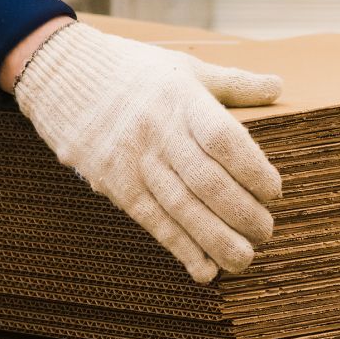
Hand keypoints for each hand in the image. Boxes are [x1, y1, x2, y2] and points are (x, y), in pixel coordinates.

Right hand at [7, 20, 283, 282]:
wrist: (59, 74)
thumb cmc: (132, 71)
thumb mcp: (185, 68)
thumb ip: (234, 84)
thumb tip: (279, 86)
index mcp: (182, 98)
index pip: (225, 139)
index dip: (253, 170)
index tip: (275, 192)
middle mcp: (158, 130)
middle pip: (206, 180)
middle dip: (241, 214)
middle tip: (266, 233)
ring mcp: (132, 160)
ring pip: (180, 207)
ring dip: (216, 240)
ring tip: (244, 261)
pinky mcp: (113, 183)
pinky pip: (151, 221)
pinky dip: (180, 248)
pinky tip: (204, 270)